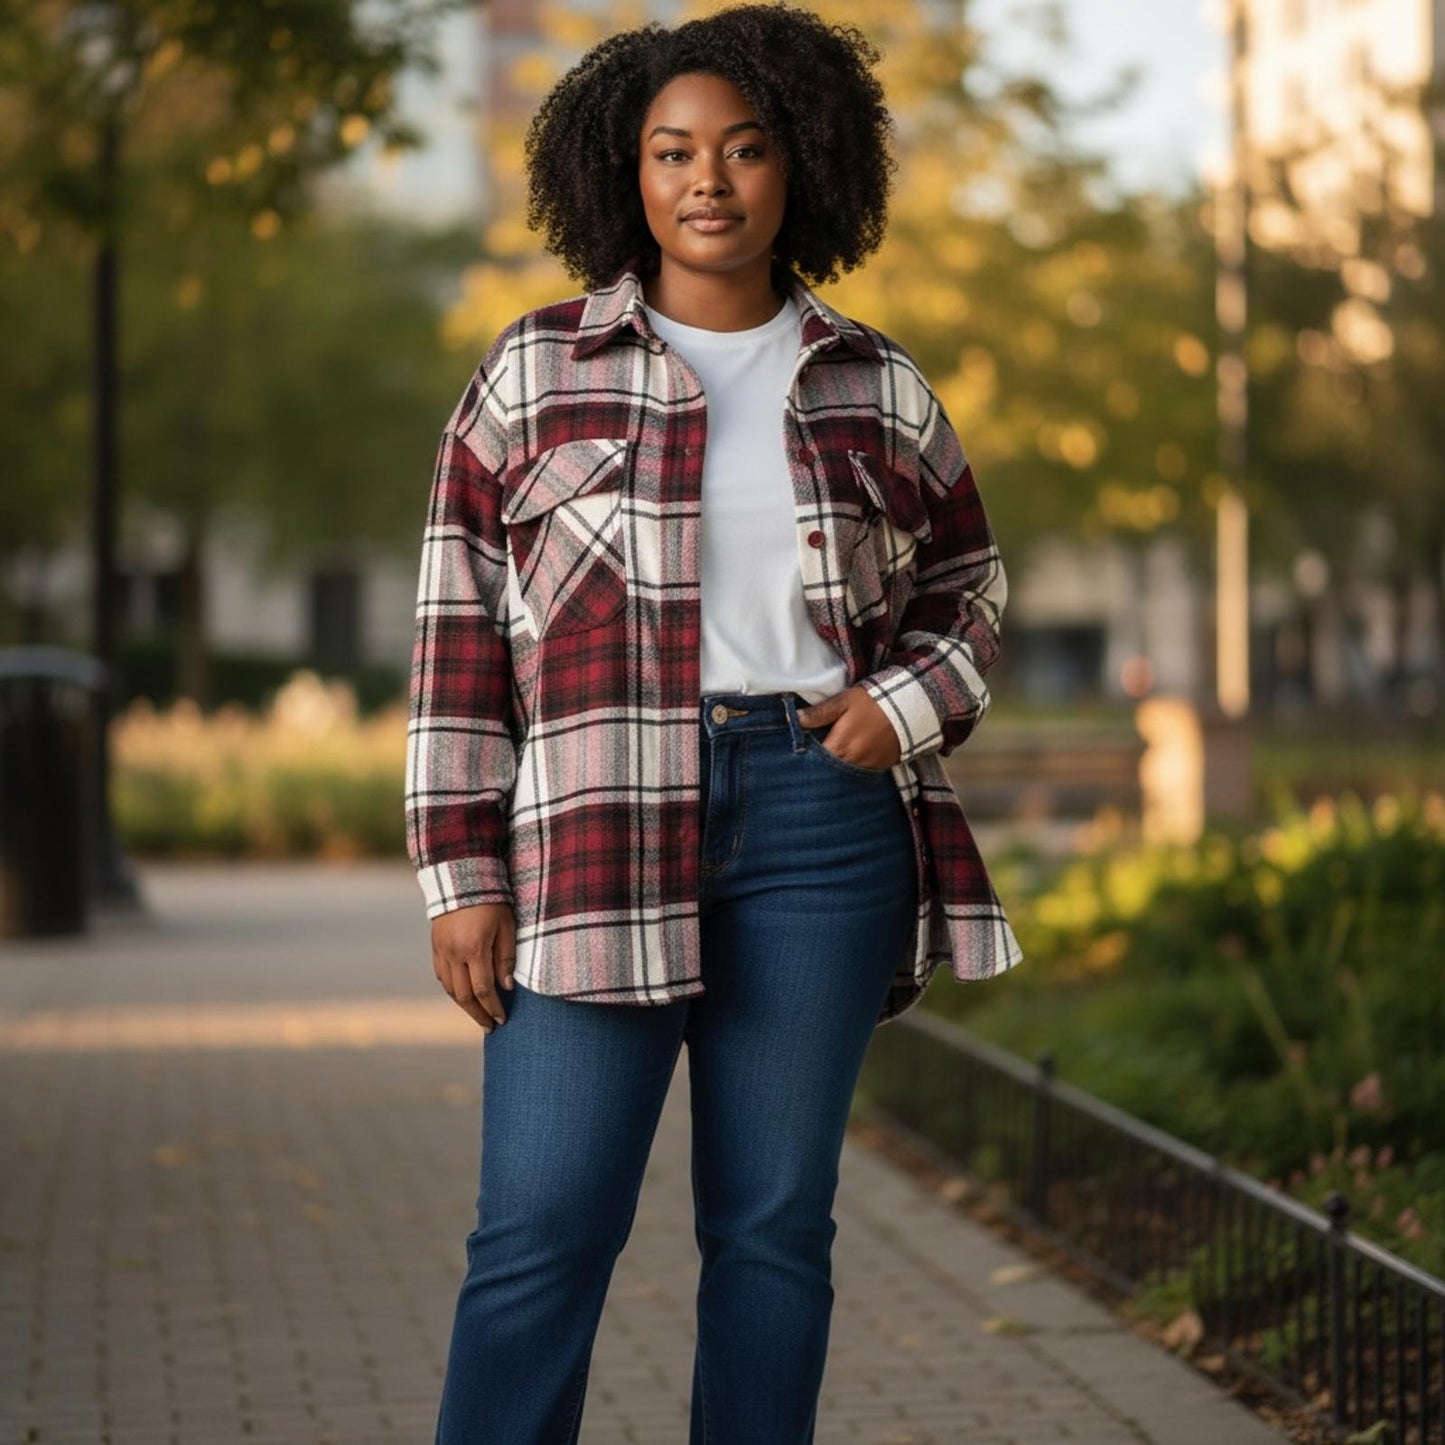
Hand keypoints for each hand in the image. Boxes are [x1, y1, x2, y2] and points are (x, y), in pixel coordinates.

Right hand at [431, 902, 515, 1033]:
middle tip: (489, 1027)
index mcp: (474, 949)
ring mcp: (442, 951)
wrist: (461, 878)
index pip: (484, 990)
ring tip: (478, 1015)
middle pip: (464, 996)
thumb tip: (506, 987)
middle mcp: (454, 954)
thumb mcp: (507, 926)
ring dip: (464, 1006)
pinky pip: (442, 976)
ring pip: (450, 989)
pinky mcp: (436, 947)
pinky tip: (463, 995)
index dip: (493, 1008)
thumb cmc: (492, 901)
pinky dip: (452, 990)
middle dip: (478, 1014)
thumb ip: (506, 957)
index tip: (502, 1020)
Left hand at [795, 686, 901, 770]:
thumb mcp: (844, 701)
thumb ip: (819, 713)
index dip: (807, 755)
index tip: (802, 749)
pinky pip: (861, 771)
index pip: (815, 759)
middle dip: (821, 763)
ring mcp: (868, 766)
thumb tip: (794, 719)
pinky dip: (854, 765)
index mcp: (840, 747)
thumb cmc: (873, 702)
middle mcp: (852, 762)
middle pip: (829, 769)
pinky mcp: (880, 767)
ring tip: (835, 754)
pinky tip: (852, 756)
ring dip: (838, 766)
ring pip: (845, 772)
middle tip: (816, 754)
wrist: (910, 708)